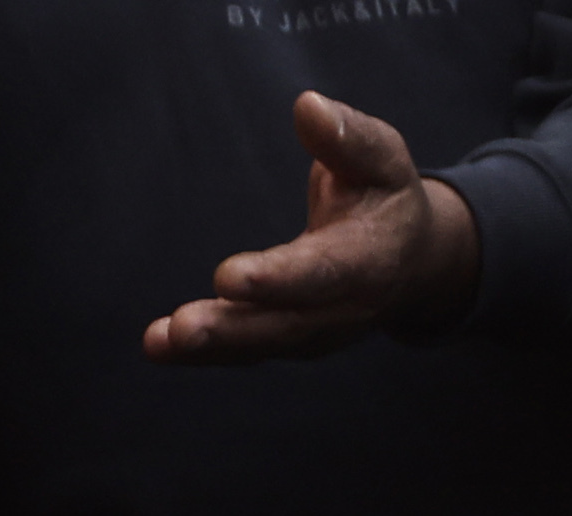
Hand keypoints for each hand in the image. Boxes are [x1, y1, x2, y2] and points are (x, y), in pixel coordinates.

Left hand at [142, 94, 482, 360]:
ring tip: (159, 342)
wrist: (413, 262)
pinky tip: (159, 345)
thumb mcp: (383, 158)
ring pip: (262, 344)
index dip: (278, 279)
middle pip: (285, 324)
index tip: (227, 278)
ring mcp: (317, 331)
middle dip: (232, 328)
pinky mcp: (291, 338)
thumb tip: (308, 107)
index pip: (321, 273)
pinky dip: (204, 353)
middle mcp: (344, 308)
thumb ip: (349, 136)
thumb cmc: (387, 196)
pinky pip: (247, 349)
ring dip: (212, 347)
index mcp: (368, 260)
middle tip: (182, 329)